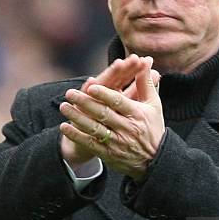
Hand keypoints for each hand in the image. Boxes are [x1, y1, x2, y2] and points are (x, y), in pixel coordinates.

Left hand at [59, 58, 164, 181]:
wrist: (155, 160)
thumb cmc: (152, 126)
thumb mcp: (153, 104)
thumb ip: (145, 82)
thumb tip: (146, 60)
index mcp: (137, 114)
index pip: (119, 102)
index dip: (104, 94)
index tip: (91, 85)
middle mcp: (127, 128)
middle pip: (103, 114)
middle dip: (85, 103)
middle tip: (70, 93)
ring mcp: (117, 142)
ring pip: (94, 128)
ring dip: (77, 118)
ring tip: (64, 107)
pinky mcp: (109, 154)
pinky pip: (90, 144)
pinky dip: (76, 135)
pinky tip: (64, 126)